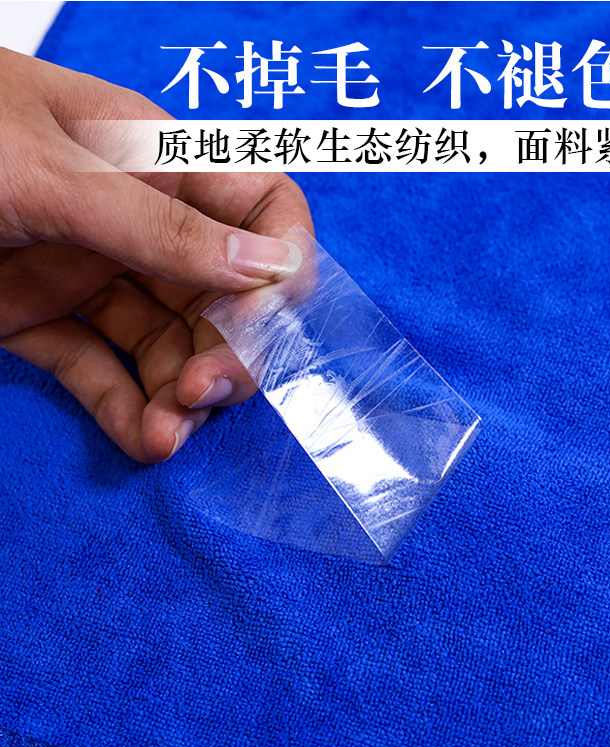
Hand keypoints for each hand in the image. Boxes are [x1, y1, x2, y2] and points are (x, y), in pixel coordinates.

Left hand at [0, 47, 312, 461]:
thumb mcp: (48, 175)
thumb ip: (159, 225)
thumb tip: (268, 268)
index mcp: (157, 161)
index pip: (260, 208)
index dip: (282, 266)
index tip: (268, 325)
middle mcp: (140, 221)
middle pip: (221, 296)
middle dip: (225, 351)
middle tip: (202, 394)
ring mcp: (93, 273)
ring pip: (167, 345)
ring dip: (176, 396)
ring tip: (164, 437)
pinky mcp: (44, 319)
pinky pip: (101, 368)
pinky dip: (123, 408)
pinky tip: (138, 440)